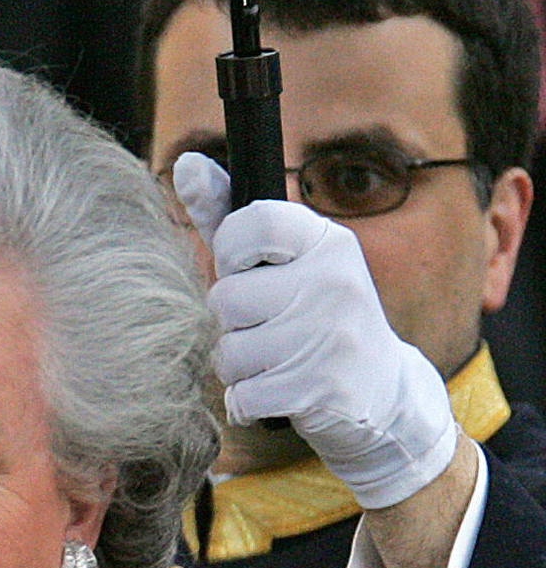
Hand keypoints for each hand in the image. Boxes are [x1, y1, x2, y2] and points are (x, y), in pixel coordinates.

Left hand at [173, 152, 458, 509]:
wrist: (382, 394)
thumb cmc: (315, 319)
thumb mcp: (287, 263)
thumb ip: (230, 219)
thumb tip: (184, 164)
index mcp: (327, 241)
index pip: (250, 223)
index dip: (229, 253)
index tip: (244, 270)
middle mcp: (333, 281)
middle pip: (226, 298)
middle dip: (232, 323)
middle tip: (268, 329)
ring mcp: (329, 335)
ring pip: (229, 352)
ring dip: (238, 367)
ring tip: (274, 364)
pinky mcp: (319, 387)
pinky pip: (244, 395)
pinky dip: (248, 403)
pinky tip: (277, 394)